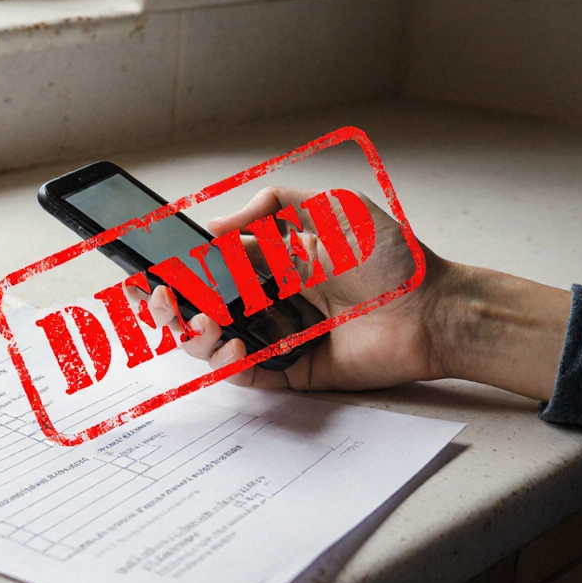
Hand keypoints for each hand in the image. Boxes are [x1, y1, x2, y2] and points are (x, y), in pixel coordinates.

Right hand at [147, 186, 453, 391]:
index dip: (177, 273)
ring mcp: (282, 335)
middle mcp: (272, 298)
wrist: (432, 308)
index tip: (149, 274)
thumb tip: (216, 225)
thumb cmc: (391, 256)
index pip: (211, 268)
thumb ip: (271, 207)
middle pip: (204, 309)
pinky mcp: (297, 370)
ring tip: (208, 327)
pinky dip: (231, 366)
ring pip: (219, 344)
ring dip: (199, 338)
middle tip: (163, 304)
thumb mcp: (331, 208)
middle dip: (173, 309)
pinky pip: (252, 375)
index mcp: (274, 260)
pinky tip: (233, 349)